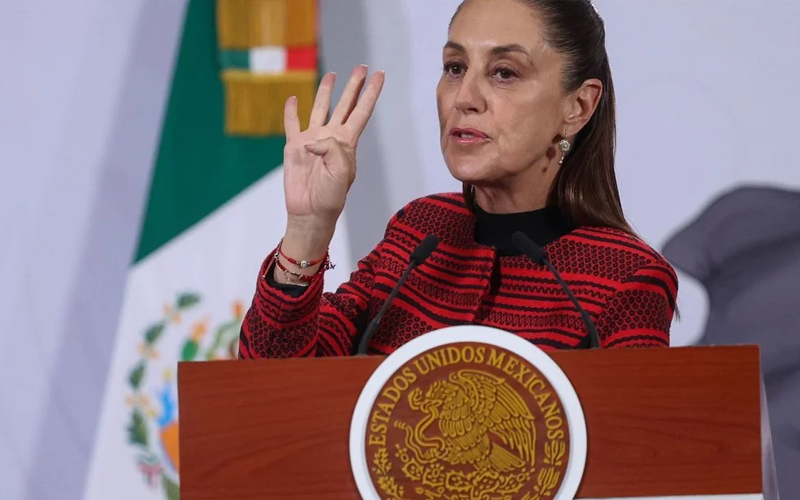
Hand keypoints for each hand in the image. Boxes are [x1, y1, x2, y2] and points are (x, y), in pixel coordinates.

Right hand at [283, 65, 384, 232]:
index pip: (361, 111)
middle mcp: (331, 138)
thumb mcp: (341, 172)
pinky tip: (293, 100)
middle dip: (353, 86)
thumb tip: (312, 140)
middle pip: (344, 105)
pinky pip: (292, 125)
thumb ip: (332, 149)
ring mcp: (312, 141)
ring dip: (325, 92)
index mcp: (347, 143)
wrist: (310, 212)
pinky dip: (291, 112)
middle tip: (361, 67)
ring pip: (320, 109)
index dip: (371, 93)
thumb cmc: (331, 197)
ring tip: (332, 75)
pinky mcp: (294, 147)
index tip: (380, 74)